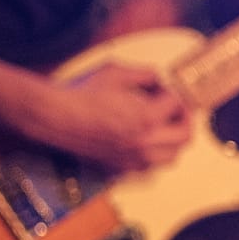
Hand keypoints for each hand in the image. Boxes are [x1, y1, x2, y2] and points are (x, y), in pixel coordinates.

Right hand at [37, 62, 190, 171]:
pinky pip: (151, 167)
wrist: (53, 116)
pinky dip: (155, 154)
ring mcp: (133, 158)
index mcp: (147, 118)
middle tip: (174, 108)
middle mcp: (145, 143)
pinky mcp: (120, 167)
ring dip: (173, 140)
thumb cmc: (81, 93)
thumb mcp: (116, 72)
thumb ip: (145, 74)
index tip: (162, 89)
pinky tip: (144, 140)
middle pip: (185, 135)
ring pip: (172, 156)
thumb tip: (159, 79)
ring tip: (162, 125)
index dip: (171, 92)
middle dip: (183, 118)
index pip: (178, 105)